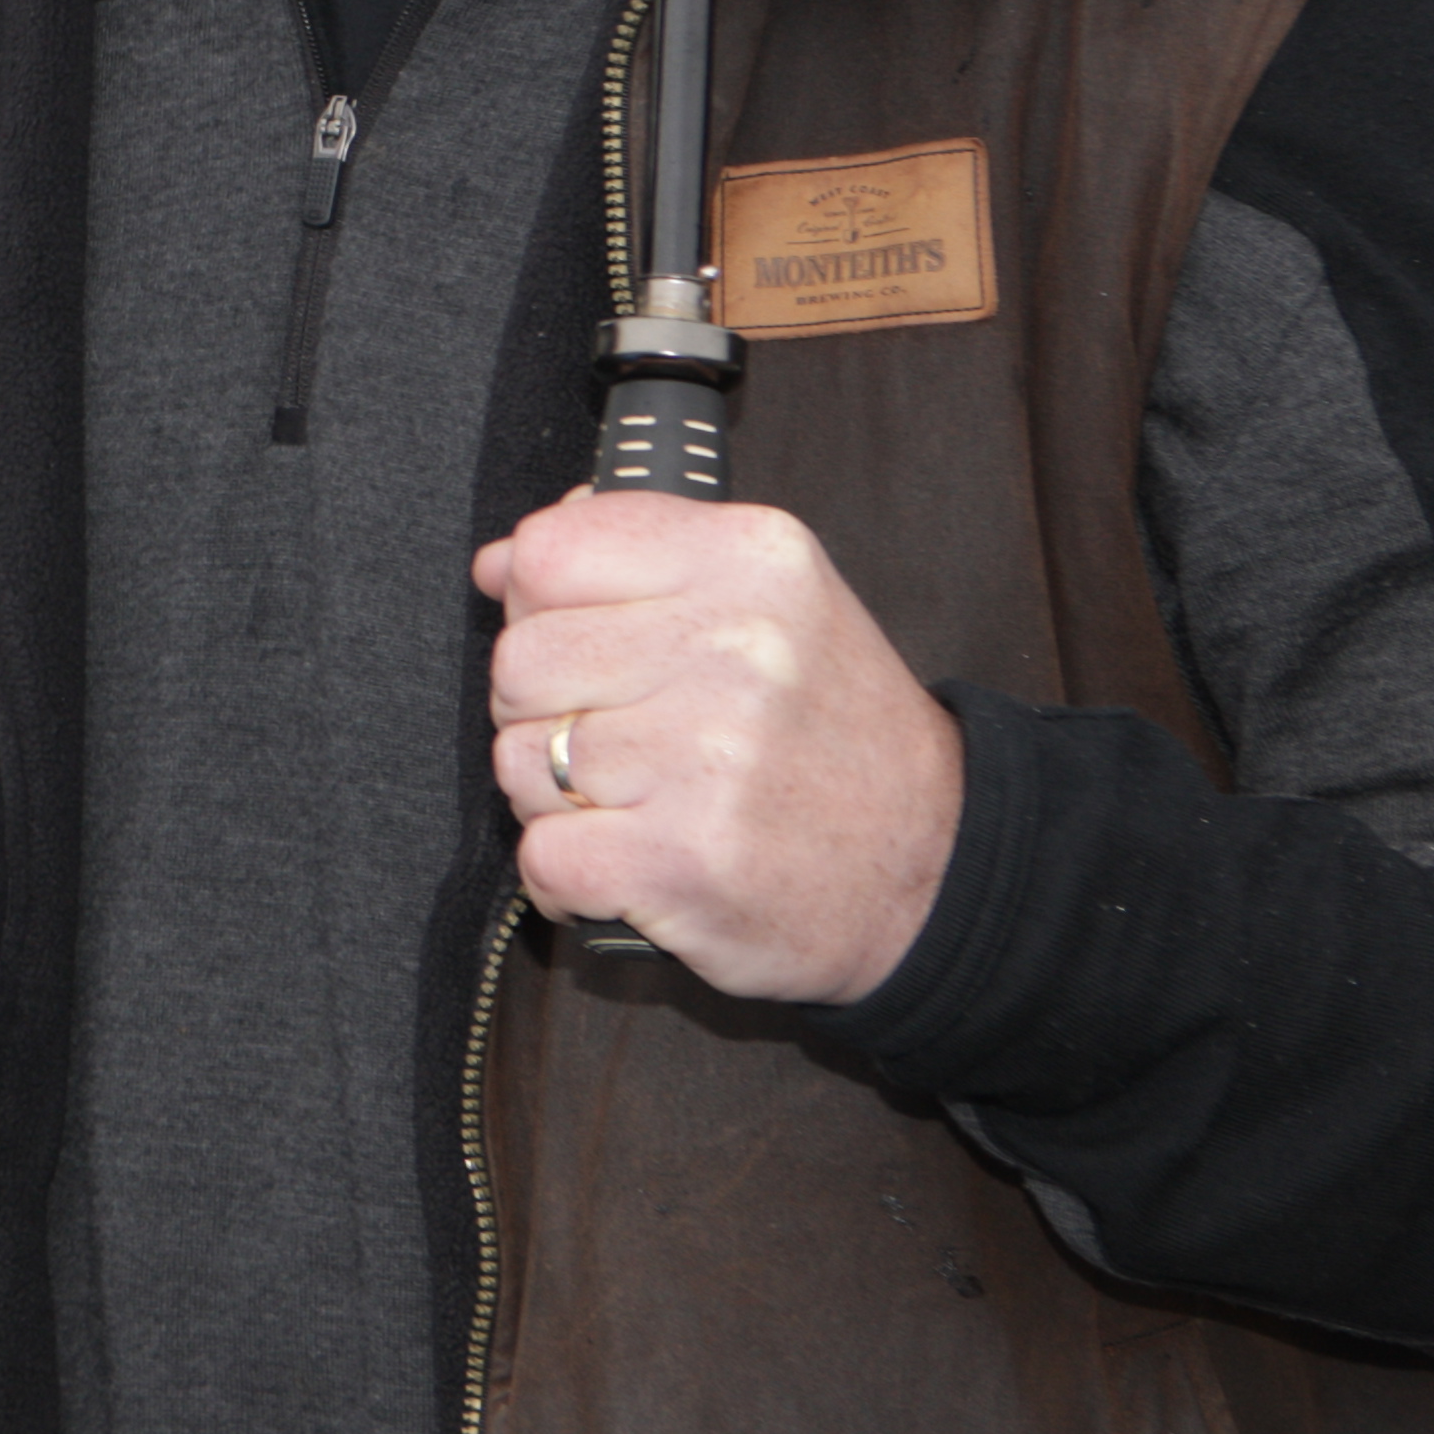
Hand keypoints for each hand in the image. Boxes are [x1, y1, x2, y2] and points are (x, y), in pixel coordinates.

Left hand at [474, 487, 963, 1003]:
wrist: (937, 869)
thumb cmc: (828, 731)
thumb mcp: (766, 599)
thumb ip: (631, 556)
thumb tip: (496, 563)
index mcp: (748, 559)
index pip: (545, 553)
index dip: (543, 610)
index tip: (595, 649)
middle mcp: (733, 647)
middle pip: (518, 661)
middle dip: (549, 712)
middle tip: (631, 743)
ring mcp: (707, 757)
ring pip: (520, 761)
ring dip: (561, 800)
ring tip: (647, 805)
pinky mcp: (682, 860)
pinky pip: (541, 856)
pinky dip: (567, 880)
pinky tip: (631, 868)